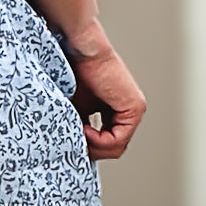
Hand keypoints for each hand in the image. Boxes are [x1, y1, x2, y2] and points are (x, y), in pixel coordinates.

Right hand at [68, 41, 145, 160]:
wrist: (82, 51)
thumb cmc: (74, 72)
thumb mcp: (75, 109)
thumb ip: (80, 130)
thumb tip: (75, 154)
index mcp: (116, 110)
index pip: (107, 142)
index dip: (88, 146)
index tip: (71, 138)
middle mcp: (128, 111)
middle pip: (112, 148)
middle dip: (91, 149)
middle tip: (73, 142)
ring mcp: (134, 110)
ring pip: (116, 147)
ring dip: (93, 146)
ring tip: (77, 133)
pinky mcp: (135, 108)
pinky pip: (118, 139)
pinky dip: (98, 140)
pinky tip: (84, 129)